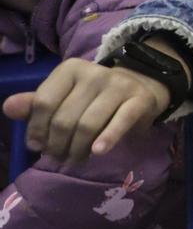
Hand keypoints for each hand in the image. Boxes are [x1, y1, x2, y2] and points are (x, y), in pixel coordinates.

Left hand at [1, 55, 179, 164]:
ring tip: (76, 159)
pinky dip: (108, 138)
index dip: (36, 129)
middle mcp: (94, 73)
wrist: (142, 87)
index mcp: (70, 69)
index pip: (44, 102)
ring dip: (78, 148)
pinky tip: (98, 151)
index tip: (37, 146)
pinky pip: (120, 121)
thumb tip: (8, 108)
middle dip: (57, 144)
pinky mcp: (139, 99)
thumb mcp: (65, 96)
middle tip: (58, 157)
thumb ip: (36, 104)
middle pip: (65, 118)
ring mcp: (118, 85)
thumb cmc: (94, 97)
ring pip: (88, 124)